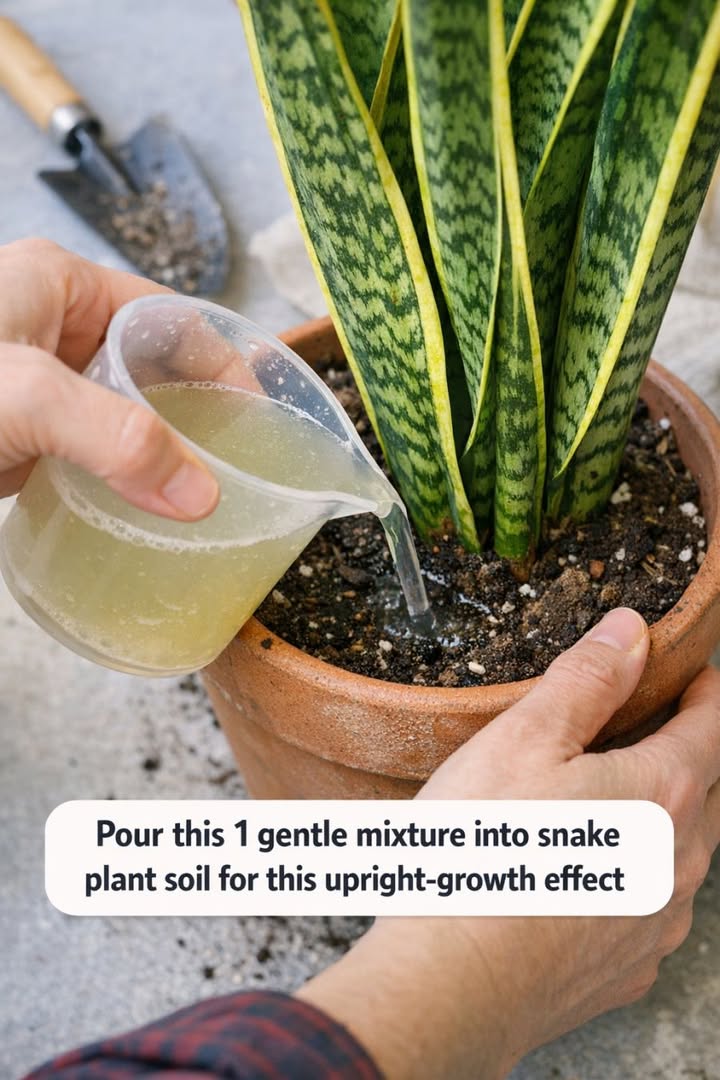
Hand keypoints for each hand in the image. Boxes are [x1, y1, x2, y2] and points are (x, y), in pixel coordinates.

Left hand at [0, 238, 217, 519]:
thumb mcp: (30, 396)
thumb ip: (117, 439)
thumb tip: (197, 491)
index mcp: (59, 285)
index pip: (170, 317)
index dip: (220, 362)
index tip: (256, 415)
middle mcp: (51, 330)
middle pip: (151, 369)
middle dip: (192, 415)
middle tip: (233, 464)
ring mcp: (35, 386)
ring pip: (120, 417)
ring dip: (155, 454)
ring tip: (197, 494)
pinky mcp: (19, 434)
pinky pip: (87, 453)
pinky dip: (117, 479)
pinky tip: (142, 509)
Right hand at [298, 608, 719, 1078]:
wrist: (453, 980)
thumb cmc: (483, 851)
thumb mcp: (525, 738)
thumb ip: (586, 679)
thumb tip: (632, 629)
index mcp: (661, 793)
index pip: (711, 727)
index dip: (706, 691)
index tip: (696, 673)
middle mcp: (677, 860)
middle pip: (703, 791)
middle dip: (684, 754)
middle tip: (645, 729)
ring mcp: (657, 920)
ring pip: (681, 855)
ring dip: (659, 820)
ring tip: (610, 803)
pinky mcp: (627, 967)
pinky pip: (650, 910)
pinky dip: (633, 880)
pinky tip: (588, 878)